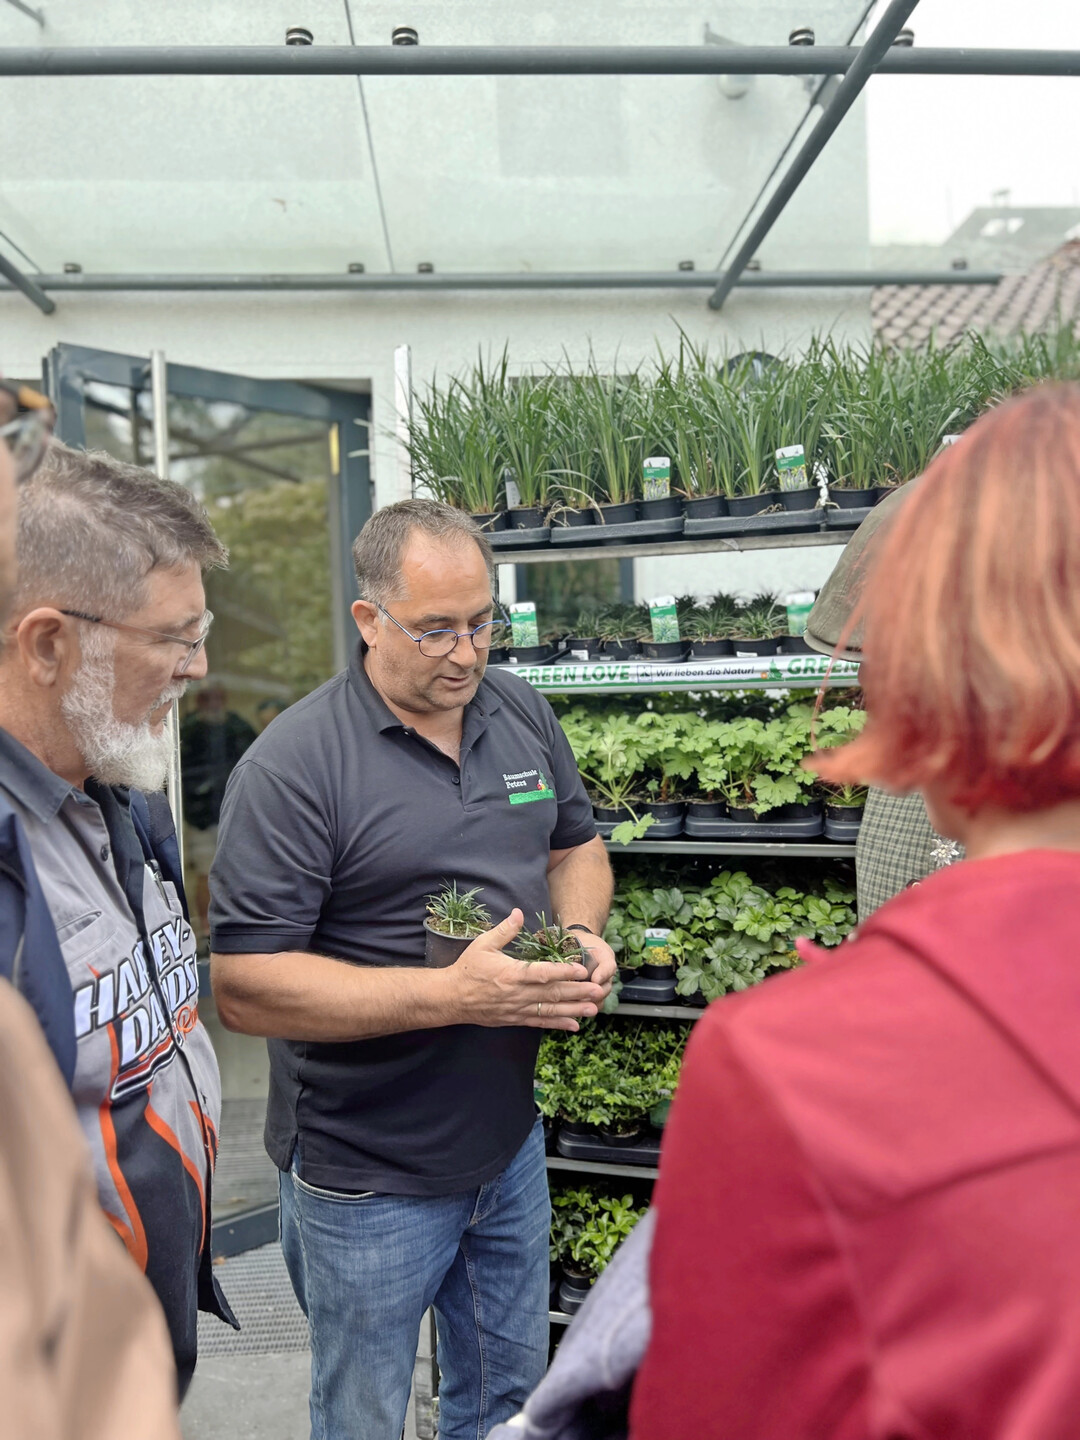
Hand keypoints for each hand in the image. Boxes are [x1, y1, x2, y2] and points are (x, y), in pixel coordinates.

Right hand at [445, 910, 608, 1030]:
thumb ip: (504, 930)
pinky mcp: (515, 1019)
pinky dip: (558, 1024)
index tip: (582, 969)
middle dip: (577, 992)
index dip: (563, 972)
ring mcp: (517, 1009)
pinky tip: (574, 1025)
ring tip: (593, 1009)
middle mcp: (517, 993)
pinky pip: (540, 1022)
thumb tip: (519, 912)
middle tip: (598, 990)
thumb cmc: (467, 968)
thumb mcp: (483, 944)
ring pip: (550, 1010)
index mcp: (511, 973)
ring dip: (573, 1010)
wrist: (451, 998)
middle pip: (552, 993)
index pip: (542, 973)